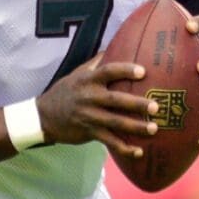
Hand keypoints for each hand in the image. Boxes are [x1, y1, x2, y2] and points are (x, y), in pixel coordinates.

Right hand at [36, 53, 159, 158]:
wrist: (44, 116)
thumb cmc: (65, 92)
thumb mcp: (76, 74)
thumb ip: (95, 63)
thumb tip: (114, 46)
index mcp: (88, 80)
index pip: (108, 72)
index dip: (125, 70)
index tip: (143, 71)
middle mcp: (89, 97)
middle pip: (116, 100)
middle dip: (136, 104)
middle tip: (155, 106)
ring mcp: (89, 116)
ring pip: (115, 123)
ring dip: (135, 127)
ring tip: (154, 129)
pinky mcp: (88, 132)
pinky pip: (109, 142)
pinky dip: (124, 148)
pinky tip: (139, 152)